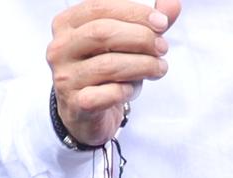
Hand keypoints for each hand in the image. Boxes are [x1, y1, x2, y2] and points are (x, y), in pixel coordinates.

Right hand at [46, 0, 174, 147]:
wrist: (86, 112)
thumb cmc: (106, 68)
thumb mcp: (124, 41)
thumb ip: (146, 22)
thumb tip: (172, 4)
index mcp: (67, 23)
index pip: (100, 7)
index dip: (134, 12)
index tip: (162, 23)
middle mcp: (60, 48)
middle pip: (103, 33)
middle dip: (140, 38)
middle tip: (163, 48)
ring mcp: (65, 78)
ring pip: (108, 65)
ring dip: (143, 65)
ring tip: (159, 68)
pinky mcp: (76, 104)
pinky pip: (107, 94)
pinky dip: (127, 91)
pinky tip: (133, 89)